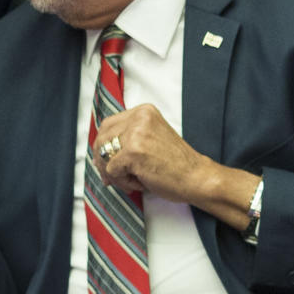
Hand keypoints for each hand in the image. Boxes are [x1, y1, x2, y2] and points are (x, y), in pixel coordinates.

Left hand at [93, 103, 208, 202]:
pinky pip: (111, 171)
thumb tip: (97, 155)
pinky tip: (140, 182)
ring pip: (104, 156)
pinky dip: (122, 182)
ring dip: (114, 173)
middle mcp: (139, 118)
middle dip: (103, 161)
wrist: (196, 177)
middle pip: (102, 139)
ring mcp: (135, 134)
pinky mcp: (133, 152)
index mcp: (143, 111)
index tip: (108, 162)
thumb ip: (128, 139)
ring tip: (133, 180)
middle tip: (113, 177)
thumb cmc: (176, 164)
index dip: (103, 146)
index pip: (108, 125)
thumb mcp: (151, 139)